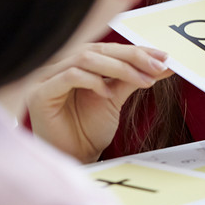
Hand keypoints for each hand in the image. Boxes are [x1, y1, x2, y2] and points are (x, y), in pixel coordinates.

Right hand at [26, 43, 173, 162]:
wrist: (75, 156)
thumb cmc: (90, 128)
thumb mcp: (117, 97)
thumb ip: (135, 78)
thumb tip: (163, 65)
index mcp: (77, 62)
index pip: (108, 48)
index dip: (137, 50)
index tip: (163, 57)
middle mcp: (60, 65)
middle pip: (99, 49)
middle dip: (133, 57)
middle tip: (158, 66)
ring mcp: (47, 77)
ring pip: (86, 58)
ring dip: (120, 68)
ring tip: (143, 81)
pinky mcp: (41, 93)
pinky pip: (70, 76)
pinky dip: (94, 81)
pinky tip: (108, 94)